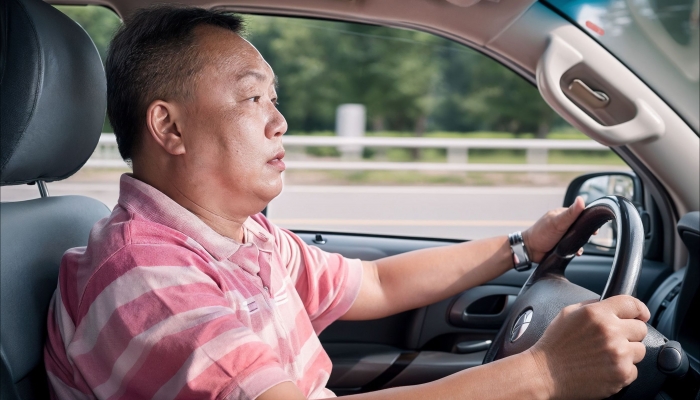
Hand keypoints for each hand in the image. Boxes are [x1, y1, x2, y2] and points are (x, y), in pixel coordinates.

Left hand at [522, 196, 585, 262]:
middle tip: (589, 237)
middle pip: (581, 226)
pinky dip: (576, 249)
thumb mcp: (557, 222)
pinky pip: (573, 246)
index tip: (595, 226)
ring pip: (578, 237)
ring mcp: (562, 234)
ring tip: (579, 247)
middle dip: (586, 232)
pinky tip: (577, 252)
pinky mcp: (562, 244)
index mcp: (562, 214)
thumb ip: (570, 213)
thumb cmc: (541, 234)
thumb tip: (581, 199)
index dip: (589, 218)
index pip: (580, 213)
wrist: (529, 250)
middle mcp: (563, 223)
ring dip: (581, 242)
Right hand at [528, 295, 649, 398]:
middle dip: (629, 333)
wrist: (545, 373)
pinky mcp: (621, 374)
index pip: (632, 304)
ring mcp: (618, 354)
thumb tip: (610, 305)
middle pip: (641, 328)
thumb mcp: (567, 314)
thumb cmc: (554, 345)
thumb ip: (592, 306)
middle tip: (613, 339)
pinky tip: (604, 368)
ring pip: (640, 350)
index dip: (638, 310)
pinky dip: (622, 371)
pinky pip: (634, 370)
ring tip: (606, 355)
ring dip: (627, 353)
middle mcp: (610, 332)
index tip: (640, 315)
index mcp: (597, 314)